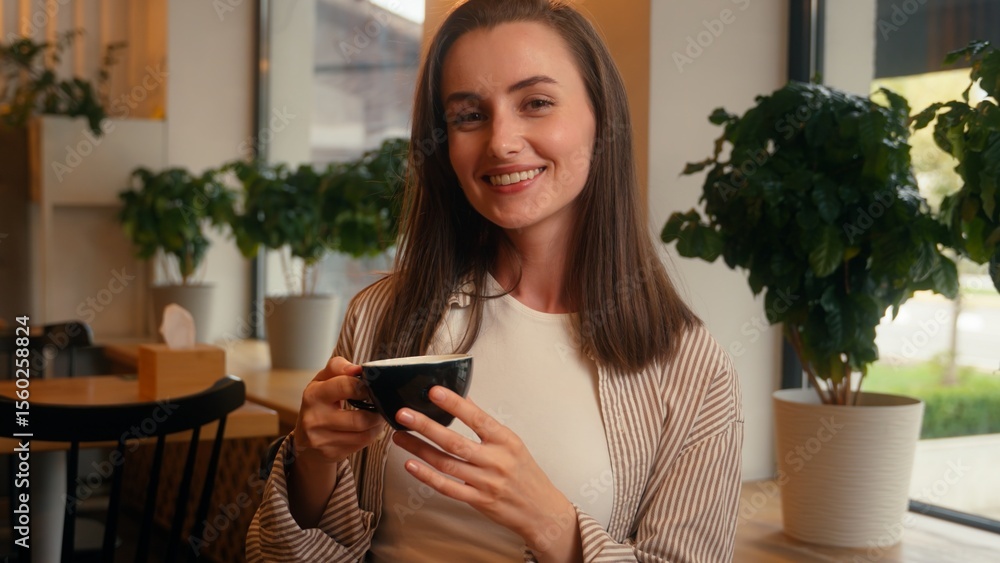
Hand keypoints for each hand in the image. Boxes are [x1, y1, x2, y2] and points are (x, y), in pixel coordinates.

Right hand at [292, 356, 385, 463]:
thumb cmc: (320, 401)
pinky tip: (370, 427)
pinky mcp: (331, 453)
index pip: (345, 387)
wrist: (305, 436)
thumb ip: (338, 367)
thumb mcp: (323, 380)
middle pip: (359, 419)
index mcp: (313, 395)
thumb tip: (357, 369)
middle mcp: (315, 419)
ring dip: (377, 424)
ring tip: (378, 416)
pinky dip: (372, 435)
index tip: (372, 387)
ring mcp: (322, 440)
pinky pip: (361, 444)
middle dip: (376, 412)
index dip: (364, 386)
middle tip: (381, 404)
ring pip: (364, 434)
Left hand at [391, 386, 581, 560]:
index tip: (434, 392)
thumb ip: (487, 425)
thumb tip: (464, 401)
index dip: (454, 404)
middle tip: (403, 414)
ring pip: (446, 463)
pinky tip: (411, 465)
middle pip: (454, 441)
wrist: (541, 510)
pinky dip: (427, 476)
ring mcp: (486, 482)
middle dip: (425, 426)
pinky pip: (447, 487)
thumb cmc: (525, 473)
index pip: (476, 418)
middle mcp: (495, 460)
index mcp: (505, 441)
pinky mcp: (478, 501)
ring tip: (400, 436)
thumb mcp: (513, 443)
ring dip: (419, 449)